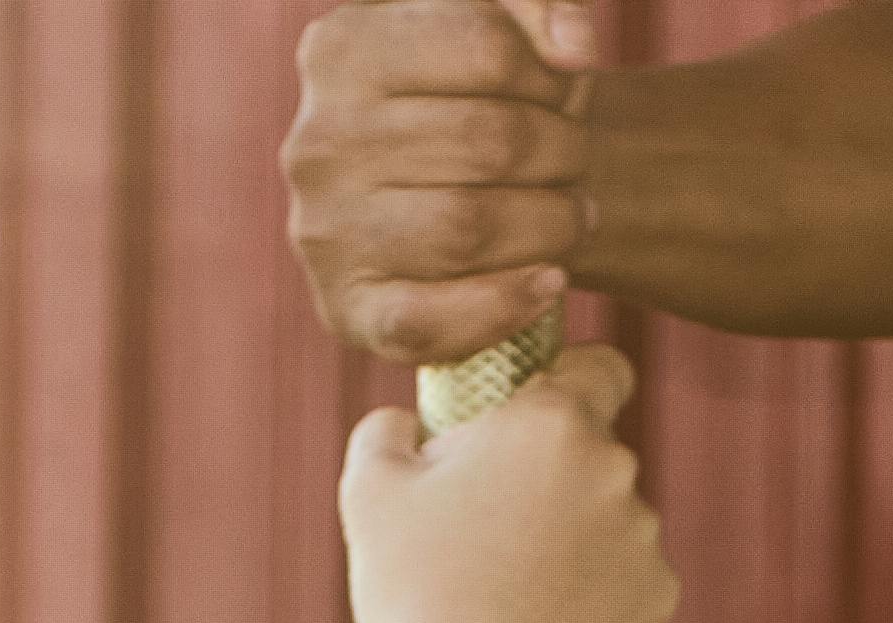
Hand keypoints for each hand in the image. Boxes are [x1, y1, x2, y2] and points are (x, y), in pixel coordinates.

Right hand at [288, 0, 597, 365]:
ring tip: (570, 218)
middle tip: (574, 163)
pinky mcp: (347, 309)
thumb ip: (534, 9)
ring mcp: (326, 230)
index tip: (561, 95)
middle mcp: (319, 139)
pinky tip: (546, 283)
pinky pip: (428, 321)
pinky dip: (504, 305)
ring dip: (552, 226)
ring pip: (469, 226)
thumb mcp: (494, 35)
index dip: (550, 78)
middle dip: (562, 153)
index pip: (485, 47)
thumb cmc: (471, 106)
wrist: (430, 202)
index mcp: (342, 50)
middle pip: (489, 141)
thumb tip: (573, 49)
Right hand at [337, 348, 672, 622]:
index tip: (535, 422)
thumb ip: (389, 429)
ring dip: (573, 539)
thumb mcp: (369, 491)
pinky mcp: (659, 600)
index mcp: (550, 421)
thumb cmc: (412, 594)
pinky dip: (595, 596)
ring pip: (609, 518)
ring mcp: (644, 536)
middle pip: (592, 451)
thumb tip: (407, 422)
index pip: (599, 367)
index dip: (570, 386)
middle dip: (551, 476)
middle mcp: (613, 467)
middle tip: (489, 530)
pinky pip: (627, 580)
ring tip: (510, 592)